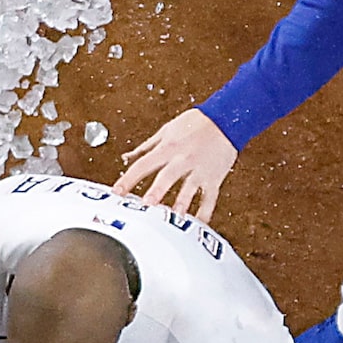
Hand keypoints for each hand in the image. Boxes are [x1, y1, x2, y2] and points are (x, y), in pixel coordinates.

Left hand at [115, 109, 236, 218]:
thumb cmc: (195, 123)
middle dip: (157, 191)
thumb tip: (127, 157)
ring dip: (182, 203)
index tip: (117, 192)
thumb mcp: (167, 130)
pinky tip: (198, 224)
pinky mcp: (214, 177)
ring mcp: (199, 169)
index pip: (143, 164)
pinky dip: (205, 212)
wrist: (225, 118)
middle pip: (167, 176)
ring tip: (175, 217)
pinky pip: (210, 197)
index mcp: (168, 148)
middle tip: (146, 205)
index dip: (128, 179)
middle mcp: (183, 159)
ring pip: (190, 189)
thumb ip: (146, 147)